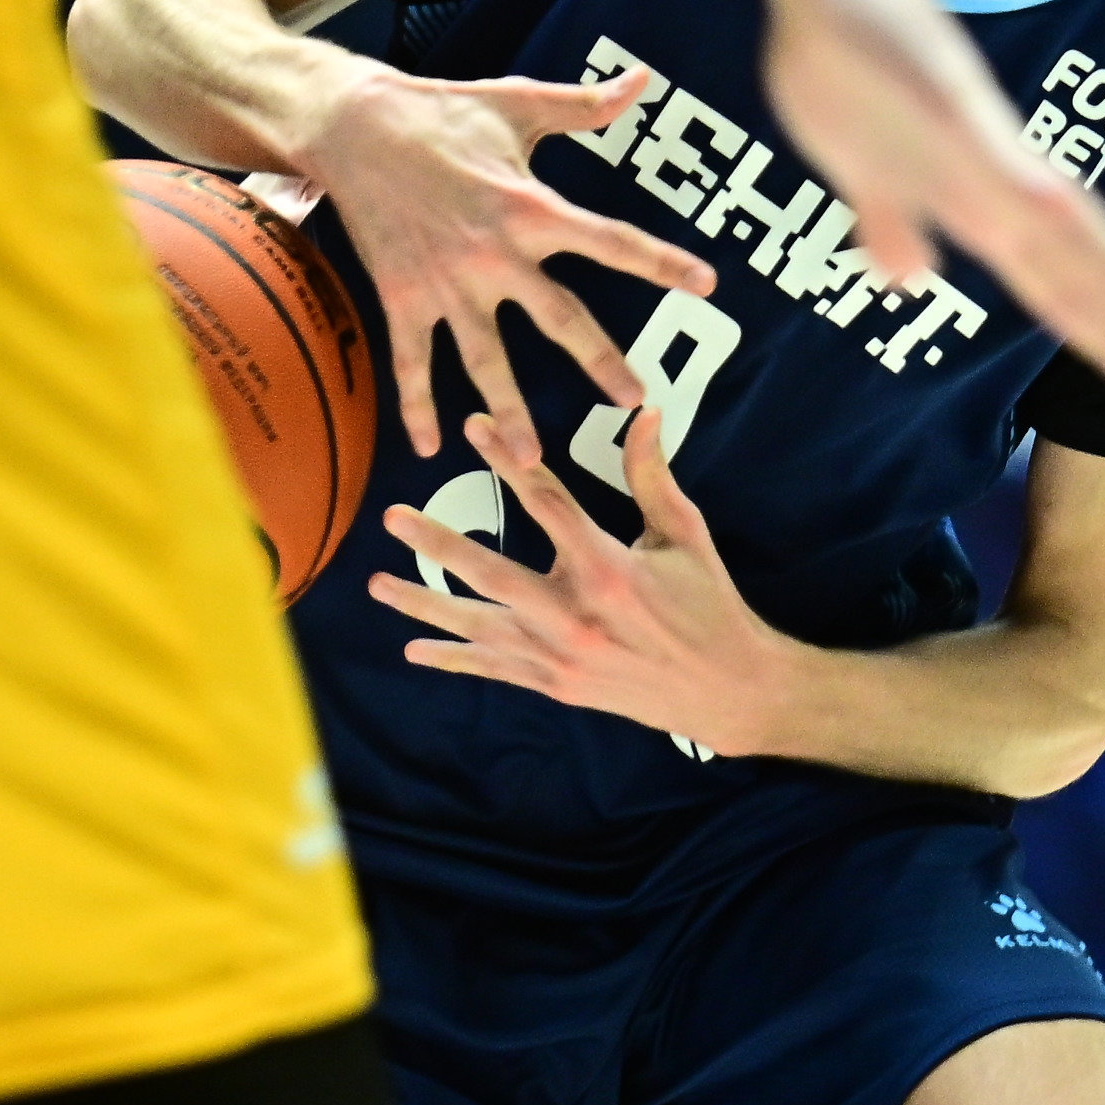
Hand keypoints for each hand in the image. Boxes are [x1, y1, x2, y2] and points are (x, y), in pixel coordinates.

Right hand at [296, 63, 718, 459]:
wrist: (354, 126)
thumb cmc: (443, 111)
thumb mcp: (518, 102)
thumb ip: (585, 104)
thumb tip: (643, 79)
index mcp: (532, 207)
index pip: (612, 240)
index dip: (662, 262)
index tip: (707, 284)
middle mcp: (494, 254)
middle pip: (558, 316)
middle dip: (599, 360)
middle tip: (635, 398)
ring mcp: (446, 283)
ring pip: (485, 358)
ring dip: (507, 410)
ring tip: (530, 456)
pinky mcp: (403, 298)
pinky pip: (412, 361)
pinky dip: (417, 405)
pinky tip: (430, 446)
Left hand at [373, 406, 800, 750]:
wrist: (727, 691)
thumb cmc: (709, 606)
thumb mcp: (686, 535)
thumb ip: (652, 476)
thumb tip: (644, 413)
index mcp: (607, 566)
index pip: (544, 501)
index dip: (506, 458)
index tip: (473, 426)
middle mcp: (575, 614)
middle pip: (489, 572)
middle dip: (436, 544)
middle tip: (393, 517)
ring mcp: (560, 656)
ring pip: (478, 627)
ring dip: (424, 604)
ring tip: (377, 585)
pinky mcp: (557, 685)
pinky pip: (494, 669)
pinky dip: (454, 659)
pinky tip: (416, 647)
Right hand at [755, 0, 1104, 400]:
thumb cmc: (844, 63)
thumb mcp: (861, 171)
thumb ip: (893, 222)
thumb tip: (911, 276)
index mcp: (987, 192)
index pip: (1060, 273)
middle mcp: (1002, 176)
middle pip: (1085, 266)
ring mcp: (985, 150)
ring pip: (1072, 240)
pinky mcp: (958, 119)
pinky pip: (1014, 186)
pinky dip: (1057, 231)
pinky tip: (1099, 270)